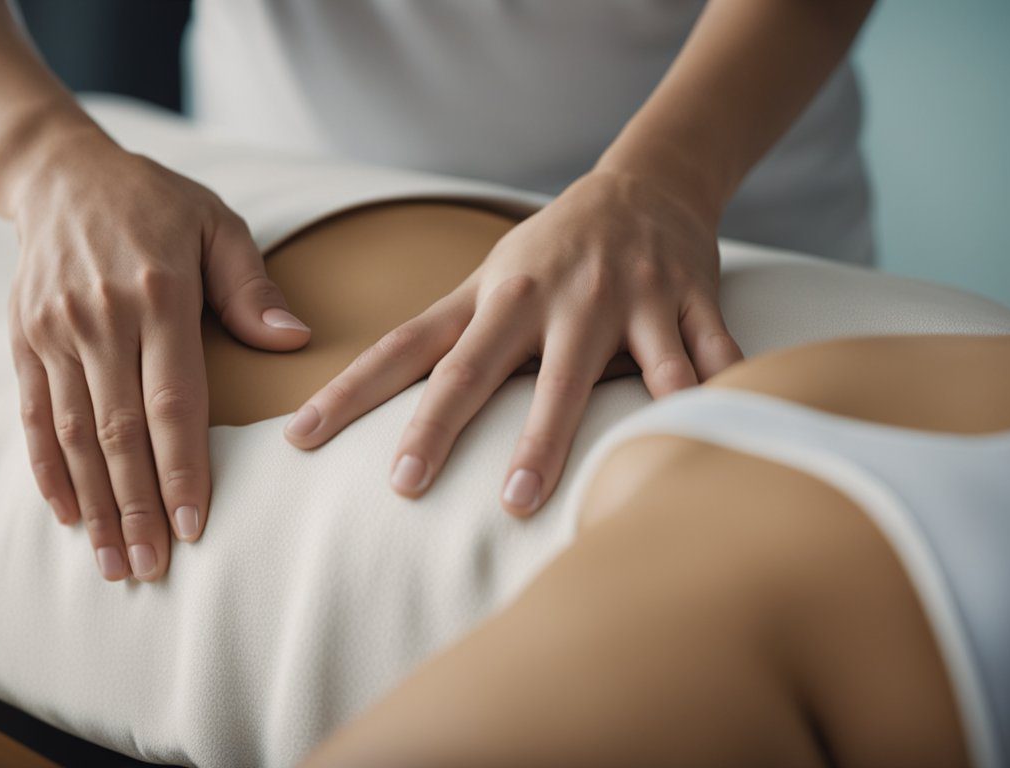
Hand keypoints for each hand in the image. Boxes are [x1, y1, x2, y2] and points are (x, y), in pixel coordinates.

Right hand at [8, 137, 309, 580]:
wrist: (62, 174)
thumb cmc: (157, 203)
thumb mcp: (217, 225)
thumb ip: (252, 287)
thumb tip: (295, 343)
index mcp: (157, 295)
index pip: (173, 399)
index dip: (182, 467)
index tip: (194, 524)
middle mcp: (100, 319)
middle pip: (119, 431)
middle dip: (137, 506)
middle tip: (151, 569)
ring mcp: (55, 332)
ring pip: (74, 434)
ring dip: (94, 504)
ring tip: (112, 562)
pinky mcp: (23, 340)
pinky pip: (34, 415)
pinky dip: (48, 469)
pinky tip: (68, 515)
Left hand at [283, 170, 742, 515]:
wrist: (652, 181)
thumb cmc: (557, 250)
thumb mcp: (495, 279)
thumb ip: (452, 337)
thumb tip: (389, 404)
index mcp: (493, 296)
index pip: (406, 347)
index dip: (350, 392)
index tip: (301, 438)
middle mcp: (548, 297)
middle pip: (481, 368)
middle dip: (441, 426)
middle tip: (407, 483)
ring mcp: (620, 298)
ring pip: (593, 373)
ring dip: (561, 435)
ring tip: (530, 497)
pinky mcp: (687, 301)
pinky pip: (701, 356)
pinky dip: (708, 395)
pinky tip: (698, 439)